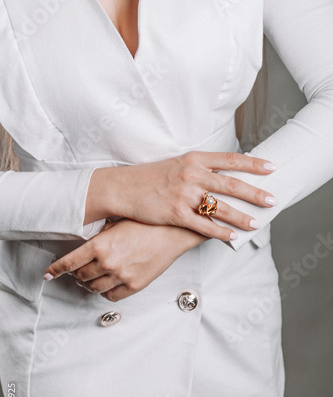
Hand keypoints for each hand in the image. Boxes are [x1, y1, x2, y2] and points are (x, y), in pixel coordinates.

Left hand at [43, 219, 205, 300]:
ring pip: (94, 288)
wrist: (172, 232)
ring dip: (88, 284)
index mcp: (99, 246)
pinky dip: (105, 292)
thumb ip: (98, 238)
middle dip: (75, 274)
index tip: (49, 273)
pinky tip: (107, 284)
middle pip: (80, 276)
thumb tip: (84, 249)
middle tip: (76, 270)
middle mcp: (108, 263)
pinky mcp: (134, 285)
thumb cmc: (146, 224)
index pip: (69, 263)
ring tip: (91, 278)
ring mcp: (121, 276)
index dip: (56, 269)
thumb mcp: (116, 224)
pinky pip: (111, 296)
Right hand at [87, 151, 276, 241]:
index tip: (271, 167)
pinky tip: (232, 236)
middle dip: (255, 193)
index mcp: (194, 159)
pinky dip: (220, 232)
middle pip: (231, 184)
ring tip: (257, 223)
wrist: (123, 188)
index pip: (230, 159)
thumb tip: (222, 175)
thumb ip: (199, 168)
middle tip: (272, 199)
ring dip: (241, 216)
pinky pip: (203, 225)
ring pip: (220, 207)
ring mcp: (184, 194)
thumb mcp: (176, 165)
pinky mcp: (175, 213)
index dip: (253, 163)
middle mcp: (192, 174)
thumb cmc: (150, 177)